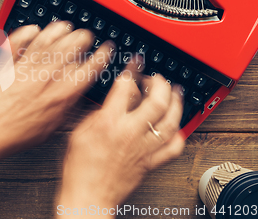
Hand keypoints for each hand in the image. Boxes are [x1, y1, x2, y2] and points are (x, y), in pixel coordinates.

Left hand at [0, 21, 114, 164]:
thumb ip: (67, 109)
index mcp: (59, 94)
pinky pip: (18, 42)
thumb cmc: (16, 135)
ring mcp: (25, 68)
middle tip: (87, 34)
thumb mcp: (51, 129)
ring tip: (65, 26)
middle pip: (68, 50)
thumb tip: (78, 98)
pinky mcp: (7, 64)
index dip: (101, 57)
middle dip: (82, 39)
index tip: (106, 49)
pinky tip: (33, 28)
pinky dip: (26, 33)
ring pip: (46, 42)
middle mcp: (44, 77)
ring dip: (58, 31)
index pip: (87, 70)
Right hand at [58, 58, 184, 212]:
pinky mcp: (150, 162)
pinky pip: (173, 147)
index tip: (135, 62)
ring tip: (176, 92)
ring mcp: (144, 148)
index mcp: (109, 122)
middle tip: (157, 78)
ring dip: (176, 103)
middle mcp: (130, 132)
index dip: (132, 70)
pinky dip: (179, 134)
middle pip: (156, 100)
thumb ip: (97, 113)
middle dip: (160, 83)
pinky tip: (177, 126)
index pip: (126, 86)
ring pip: (170, 121)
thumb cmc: (79, 168)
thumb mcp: (79, 131)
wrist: (88, 195)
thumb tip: (112, 100)